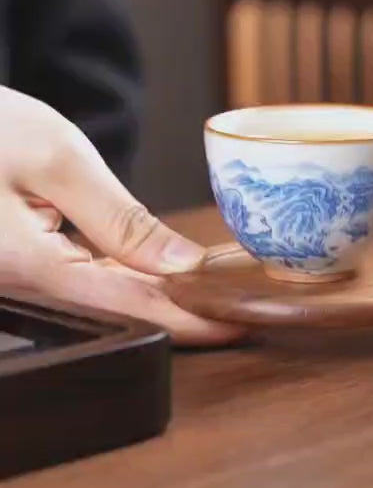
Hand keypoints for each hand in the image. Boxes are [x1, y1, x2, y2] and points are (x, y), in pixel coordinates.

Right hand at [0, 86, 242, 344]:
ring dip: (155, 293)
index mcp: (28, 264)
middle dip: (178, 309)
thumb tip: (180, 264)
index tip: (233, 325)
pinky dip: (123, 273)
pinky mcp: (20, 261)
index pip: (127, 305)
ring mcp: (18, 275)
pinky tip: (156, 272)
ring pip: (100, 294)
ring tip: (210, 292)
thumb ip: (121, 219)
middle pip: (116, 306)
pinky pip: (80, 276)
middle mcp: (20, 282)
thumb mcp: (59, 162)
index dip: (186, 318)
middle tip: (235, 307)